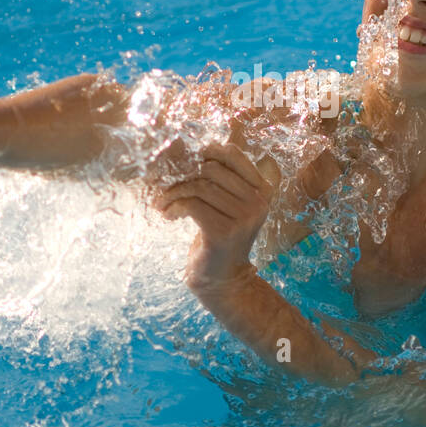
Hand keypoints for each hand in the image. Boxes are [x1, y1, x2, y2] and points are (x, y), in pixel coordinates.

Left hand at [154, 142, 273, 290]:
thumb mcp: (227, 204)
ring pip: (199, 187)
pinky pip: (192, 205)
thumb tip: (188, 148)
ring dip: (174, 192)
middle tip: (167, 186)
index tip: (187, 164)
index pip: (233, 154)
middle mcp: (257, 202)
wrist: (223, 279)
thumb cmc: (219, 236)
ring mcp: (243, 218)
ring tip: (163, 203)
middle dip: (183, 174)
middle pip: (211, 169)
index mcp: (262, 190)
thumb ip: (219, 179)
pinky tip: (168, 215)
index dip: (206, 152)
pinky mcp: (223, 232)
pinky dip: (174, 207)